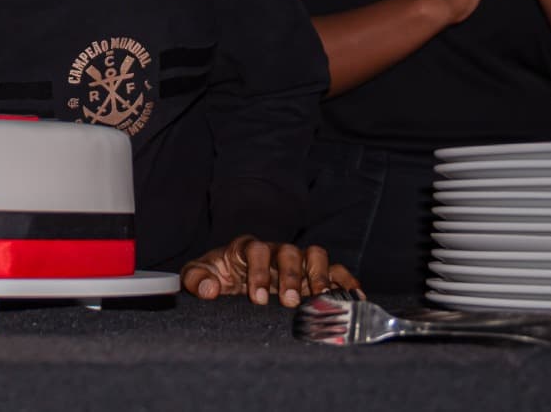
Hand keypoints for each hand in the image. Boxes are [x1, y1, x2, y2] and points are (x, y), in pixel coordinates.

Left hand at [180, 235, 360, 305]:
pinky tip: (354, 298)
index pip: (255, 251)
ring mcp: (296, 260)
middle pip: (288, 252)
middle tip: (290, 302)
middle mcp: (274, 250)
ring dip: (320, 275)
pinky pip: (334, 270)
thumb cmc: (215, 275)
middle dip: (291, 276)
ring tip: (321, 299)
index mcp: (245, 248)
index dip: (258, 272)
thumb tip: (209, 290)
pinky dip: (346, 281)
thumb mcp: (198, 275)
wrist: (229, 276)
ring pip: (314, 255)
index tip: (257, 298)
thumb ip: (196, 279)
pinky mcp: (313, 274)